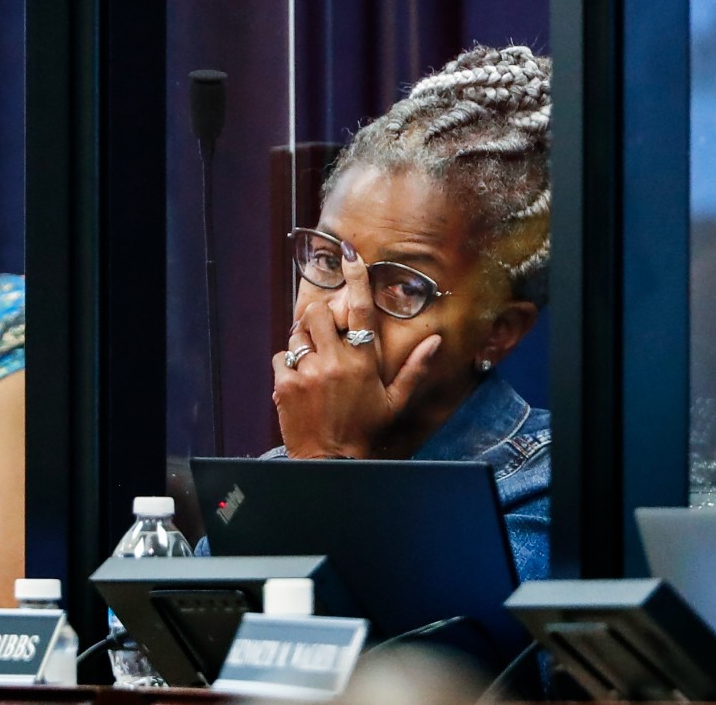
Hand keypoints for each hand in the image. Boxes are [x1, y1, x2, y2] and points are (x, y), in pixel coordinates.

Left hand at [271, 247, 440, 458]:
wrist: (329, 461)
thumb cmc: (365, 430)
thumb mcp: (395, 402)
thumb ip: (415, 369)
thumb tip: (436, 341)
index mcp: (363, 362)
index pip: (362, 309)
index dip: (356, 277)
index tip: (350, 253)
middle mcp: (334, 362)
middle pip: (317, 313)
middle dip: (319, 317)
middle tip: (324, 333)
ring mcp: (306, 372)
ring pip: (296, 335)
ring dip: (303, 342)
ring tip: (313, 364)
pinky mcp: (284, 384)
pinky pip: (279, 358)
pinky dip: (286, 365)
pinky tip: (299, 381)